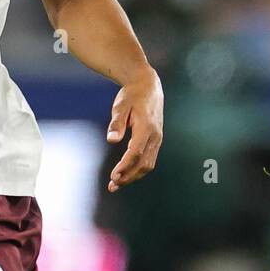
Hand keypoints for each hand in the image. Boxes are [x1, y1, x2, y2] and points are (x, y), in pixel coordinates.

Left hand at [106, 67, 162, 191]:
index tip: (114, 176)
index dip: (125, 166)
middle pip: (143, 163)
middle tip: (112, 185)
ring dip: (133, 176)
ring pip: (148, 164)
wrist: (147, 85)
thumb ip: (116, 123)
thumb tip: (112, 140)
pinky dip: (138, 170)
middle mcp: (155, 136)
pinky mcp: (156, 140)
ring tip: (116, 184)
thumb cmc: (131, 95)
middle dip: (128, 176)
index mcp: (146, 127)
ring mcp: (157, 139)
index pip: (136, 152)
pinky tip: (126, 175)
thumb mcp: (120, 106)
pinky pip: (149, 160)